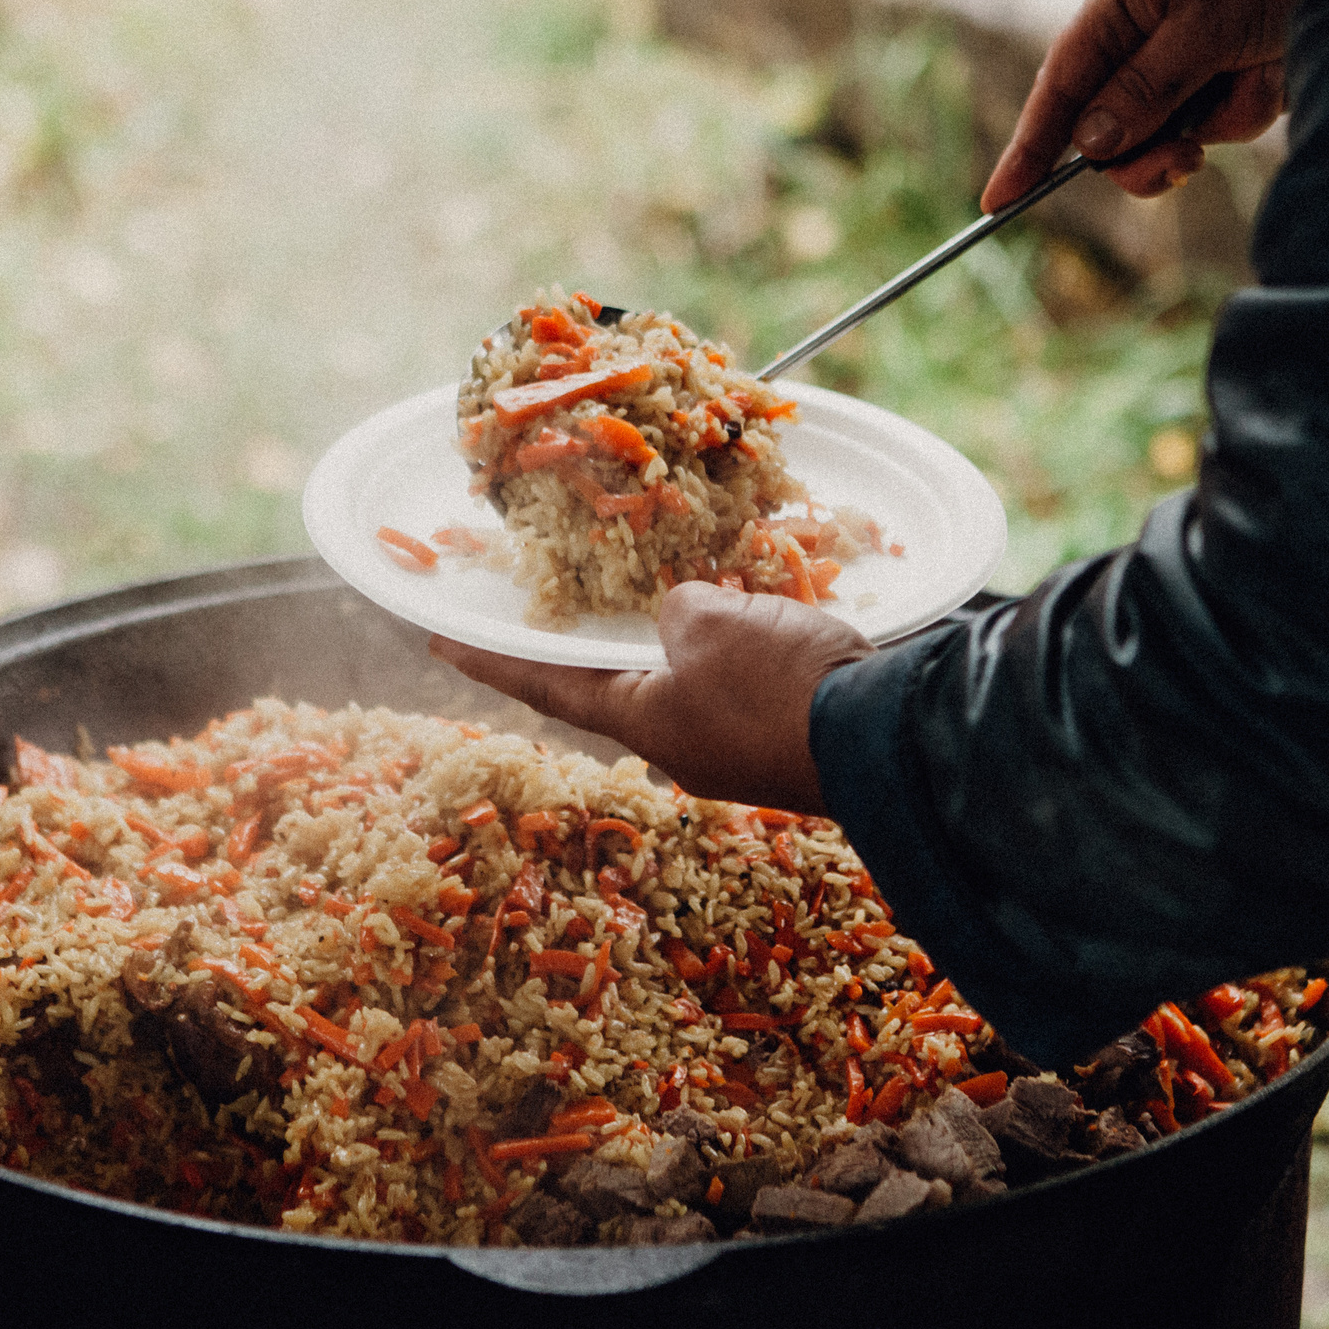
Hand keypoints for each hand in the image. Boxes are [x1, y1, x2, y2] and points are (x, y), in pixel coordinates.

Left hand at [429, 581, 876, 811]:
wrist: (887, 734)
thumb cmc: (780, 682)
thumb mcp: (708, 624)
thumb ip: (674, 609)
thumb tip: (684, 615)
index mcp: (644, 723)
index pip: (547, 686)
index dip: (492, 660)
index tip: (441, 642)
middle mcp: (681, 743)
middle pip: (621, 681)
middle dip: (600, 640)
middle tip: (572, 599)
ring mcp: (735, 745)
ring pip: (688, 674)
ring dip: (680, 632)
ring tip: (673, 583)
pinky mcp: (785, 728)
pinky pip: (744, 676)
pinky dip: (737, 637)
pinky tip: (751, 604)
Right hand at [983, 0, 1306, 205]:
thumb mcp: (1206, 22)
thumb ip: (1146, 88)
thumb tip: (1089, 143)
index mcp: (1118, 0)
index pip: (1058, 87)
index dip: (1028, 146)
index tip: (999, 203)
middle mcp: (1144, 33)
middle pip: (1107, 128)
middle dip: (1140, 152)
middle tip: (1183, 161)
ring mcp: (1188, 57)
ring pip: (1163, 135)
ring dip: (1199, 133)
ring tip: (1241, 97)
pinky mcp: (1233, 75)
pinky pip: (1215, 126)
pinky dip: (1240, 116)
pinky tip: (1269, 78)